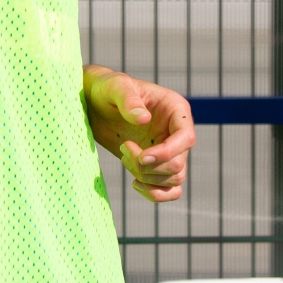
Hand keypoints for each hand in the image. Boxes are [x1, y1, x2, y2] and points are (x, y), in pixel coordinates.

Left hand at [83, 65, 195, 201]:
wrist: (95, 104)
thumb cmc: (108, 90)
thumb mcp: (116, 88)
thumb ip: (129, 101)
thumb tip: (144, 119)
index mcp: (175, 109)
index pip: (186, 138)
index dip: (167, 153)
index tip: (142, 156)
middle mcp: (177, 131)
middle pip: (178, 164)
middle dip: (148, 166)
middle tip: (124, 149)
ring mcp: (169, 150)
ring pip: (174, 179)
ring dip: (146, 177)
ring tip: (124, 157)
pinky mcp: (158, 165)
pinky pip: (170, 190)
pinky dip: (155, 194)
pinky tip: (135, 184)